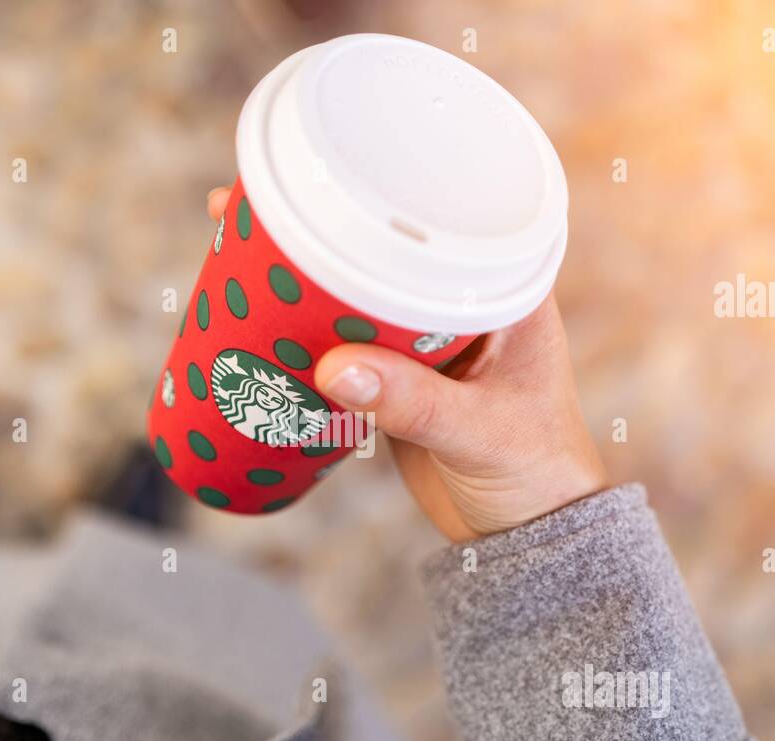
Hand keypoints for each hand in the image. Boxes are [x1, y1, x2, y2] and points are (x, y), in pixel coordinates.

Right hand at [207, 186, 607, 541]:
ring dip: (306, 278)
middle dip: (323, 225)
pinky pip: (345, 341)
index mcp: (505, 287)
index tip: (322, 168)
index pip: (442, 215)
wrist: (526, 537)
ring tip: (238, 252)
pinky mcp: (397, 378)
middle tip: (251, 206)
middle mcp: (462, 301)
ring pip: (357, 292)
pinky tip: (263, 322)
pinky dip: (306, 332)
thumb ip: (413, 403)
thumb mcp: (477, 433)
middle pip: (384, 246)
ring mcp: (426, 341)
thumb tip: (330, 368)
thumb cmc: (535, 474)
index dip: (381, 185)